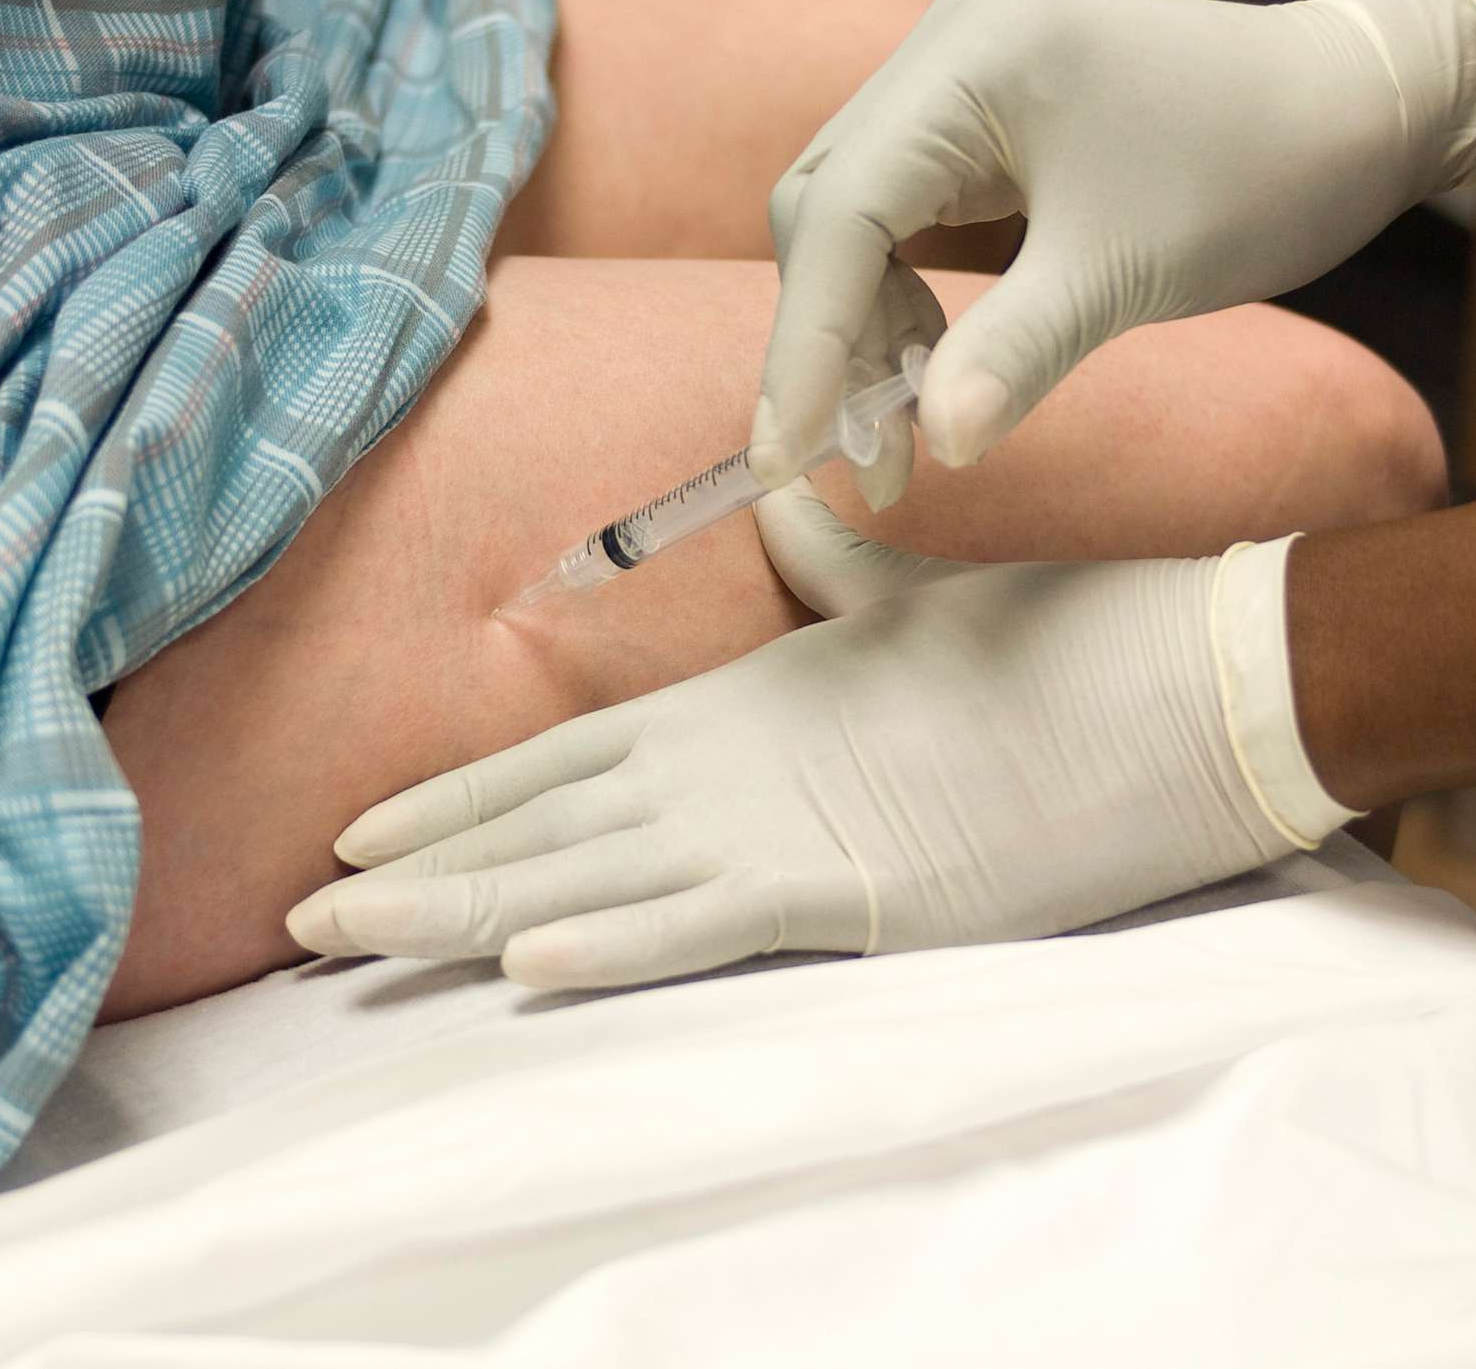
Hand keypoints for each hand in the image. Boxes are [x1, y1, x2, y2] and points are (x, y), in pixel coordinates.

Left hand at [285, 484, 1357, 988]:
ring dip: (466, 913)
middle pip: (543, 821)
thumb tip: (788, 512)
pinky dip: (615, 943)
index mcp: (743, 699)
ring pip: (590, 875)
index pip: (561, 757)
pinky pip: (709, 922)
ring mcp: (789, 819)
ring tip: (353, 941)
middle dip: (417, 868)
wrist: (1176, 677)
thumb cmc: (1053, 651)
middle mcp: (735, 754)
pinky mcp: (857, 887)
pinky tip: (523, 964)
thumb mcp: (915, 615)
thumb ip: (837, 579)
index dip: (453, 798)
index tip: (356, 831)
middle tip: (299, 910)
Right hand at [749, 0, 1475, 501]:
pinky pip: (906, 216)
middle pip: (825, 209)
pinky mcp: (986, 118)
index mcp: (970, 57)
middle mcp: (947, 50)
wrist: (1361, 106)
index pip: (838, 211)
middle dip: (829, 342)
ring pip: (855, 219)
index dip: (804, 341)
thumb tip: (933, 446)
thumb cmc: (1261, 167)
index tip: (789, 452)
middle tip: (865, 461)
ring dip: (866, 331)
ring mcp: (962, 79)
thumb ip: (1015, 354)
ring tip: (909, 439)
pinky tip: (939, 374)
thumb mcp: (1130, 272)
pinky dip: (906, 299)